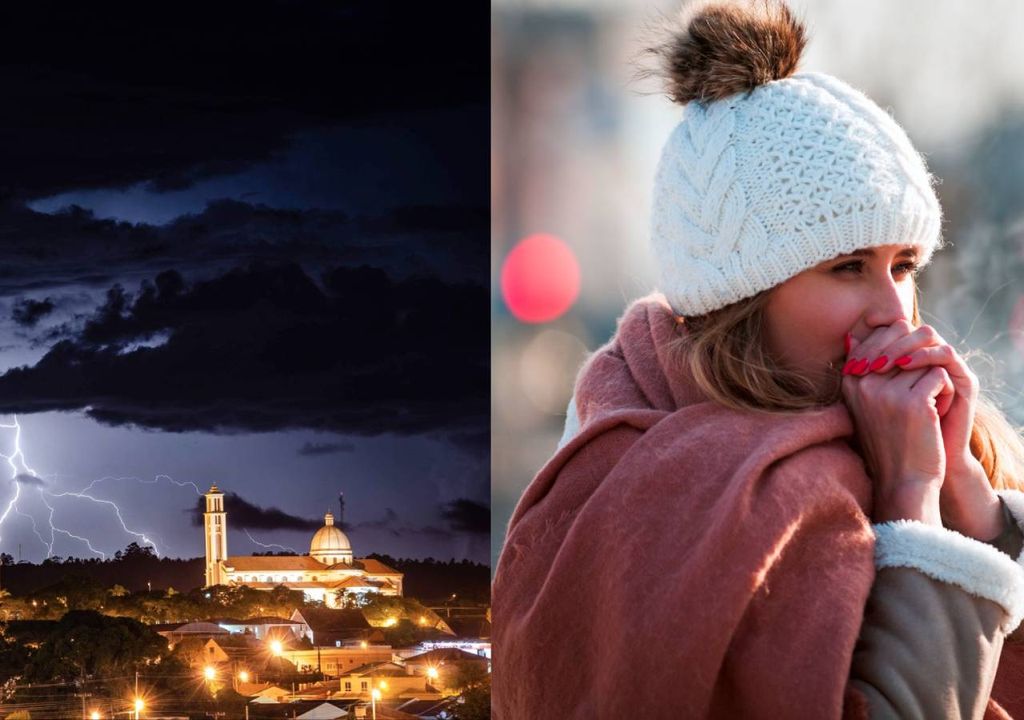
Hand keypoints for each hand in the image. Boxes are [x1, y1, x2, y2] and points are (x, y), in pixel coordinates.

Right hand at [841, 324, 948, 525]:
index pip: (882, 335)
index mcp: (850, 380)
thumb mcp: (865, 402)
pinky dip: (946, 393)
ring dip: (934, 381)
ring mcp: (886, 391)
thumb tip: (854, 336)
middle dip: (920, 363)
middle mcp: (863, 383)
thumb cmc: (889, 439)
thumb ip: (862, 368)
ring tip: (927, 409)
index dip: (905, 352)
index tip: (905, 384)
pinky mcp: (913, 401)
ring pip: (925, 360)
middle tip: (919, 393)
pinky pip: (940, 375)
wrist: (902, 479)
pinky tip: (937, 415)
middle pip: (905, 342)